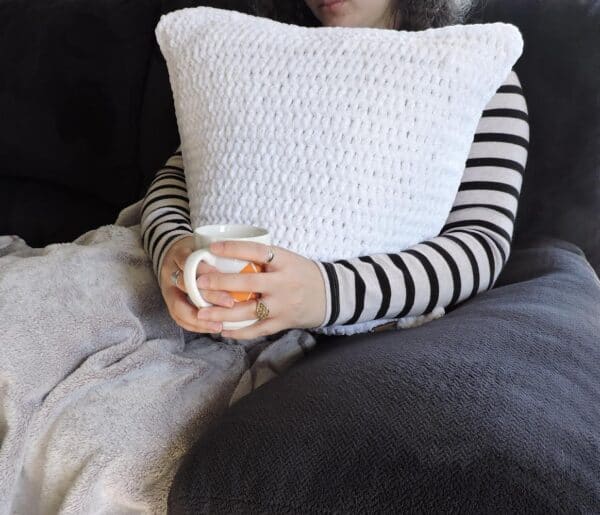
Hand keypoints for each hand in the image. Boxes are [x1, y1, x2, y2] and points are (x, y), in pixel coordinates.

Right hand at [159, 236, 235, 333]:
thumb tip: (251, 265)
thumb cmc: (195, 250)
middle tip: (230, 304)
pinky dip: (195, 325)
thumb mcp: (205, 245)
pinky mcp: (168, 302)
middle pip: (186, 286)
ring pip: (178, 307)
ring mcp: (167, 288)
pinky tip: (211, 328)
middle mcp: (170, 272)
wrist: (172, 255)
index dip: (206, 271)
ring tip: (219, 326)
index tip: (225, 276)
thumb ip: (220, 254)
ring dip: (200, 319)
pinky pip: (177, 317)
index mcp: (179, 254)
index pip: (189, 262)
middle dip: (208, 297)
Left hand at [194, 240, 326, 339]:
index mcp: (285, 262)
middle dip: (220, 284)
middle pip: (248, 284)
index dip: (234, 249)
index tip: (212, 248)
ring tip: (201, 314)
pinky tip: (221, 330)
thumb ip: (263, 259)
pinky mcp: (283, 322)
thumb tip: (227, 254)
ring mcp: (283, 305)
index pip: (257, 251)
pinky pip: (257, 329)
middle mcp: (283, 283)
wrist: (331, 294)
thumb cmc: (302, 273)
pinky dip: (238, 332)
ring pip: (248, 311)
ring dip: (222, 313)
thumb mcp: (288, 259)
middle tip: (199, 284)